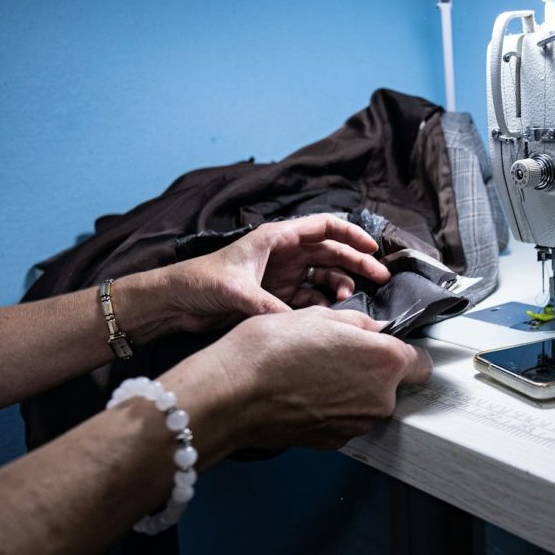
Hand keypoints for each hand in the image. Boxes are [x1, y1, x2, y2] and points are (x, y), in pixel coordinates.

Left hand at [158, 214, 390, 333]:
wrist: (174, 302)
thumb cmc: (200, 281)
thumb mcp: (237, 291)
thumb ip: (269, 307)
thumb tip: (298, 327)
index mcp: (277, 238)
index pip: (324, 226)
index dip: (352, 235)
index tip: (373, 249)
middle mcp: (284, 254)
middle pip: (331, 253)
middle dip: (356, 263)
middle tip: (380, 278)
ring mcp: (282, 276)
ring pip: (324, 277)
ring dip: (340, 288)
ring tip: (348, 302)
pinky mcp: (276, 297)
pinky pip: (309, 299)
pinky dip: (322, 307)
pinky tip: (327, 316)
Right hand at [180, 308, 431, 452]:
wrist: (230, 395)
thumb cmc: (269, 351)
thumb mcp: (319, 317)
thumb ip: (359, 324)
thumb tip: (374, 329)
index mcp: (385, 362)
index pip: (422, 361)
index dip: (405, 350)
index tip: (389, 346)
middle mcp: (379, 399)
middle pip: (395, 384)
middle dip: (375, 370)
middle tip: (340, 353)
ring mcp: (357, 425)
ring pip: (369, 403)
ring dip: (353, 390)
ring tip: (315, 371)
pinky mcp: (334, 441)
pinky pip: (345, 420)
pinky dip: (333, 408)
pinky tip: (306, 392)